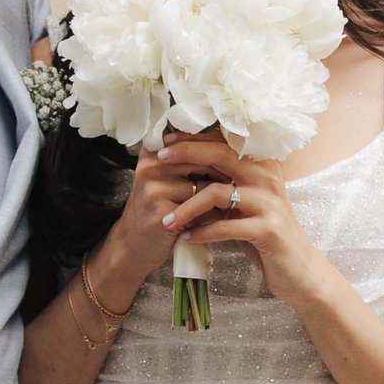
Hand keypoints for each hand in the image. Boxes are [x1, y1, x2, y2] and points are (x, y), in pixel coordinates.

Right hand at [87, 129, 247, 308]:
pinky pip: (202, 208)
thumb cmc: (159, 209)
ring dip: (224, 196)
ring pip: (207, 184)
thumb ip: (190, 160)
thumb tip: (235, 142)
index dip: (220, 146)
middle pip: (205, 158)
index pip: (194, 138)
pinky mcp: (162, 211)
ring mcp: (155, 187)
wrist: (135, 245)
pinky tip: (222, 222)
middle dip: (228, 172)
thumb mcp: (168, 179)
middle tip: (248, 181)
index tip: (240, 156)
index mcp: (154, 150)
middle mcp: (152, 163)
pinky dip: (215, 215)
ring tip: (234, 204)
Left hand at [152, 131, 324, 306]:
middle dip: (187, 154)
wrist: (299, 270)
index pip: (227, 141)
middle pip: (222, 155)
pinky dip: (202, 233)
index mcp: (263, 166)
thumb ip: (224, 184)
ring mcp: (270, 203)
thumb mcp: (246, 204)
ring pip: (218, 193)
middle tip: (159, 161)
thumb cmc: (265, 235)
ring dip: (187, 207)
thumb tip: (184, 167)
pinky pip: (226, 227)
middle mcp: (269, 178)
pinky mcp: (269, 230)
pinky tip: (187, 238)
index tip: (167, 142)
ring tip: (167, 220)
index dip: (196, 138)